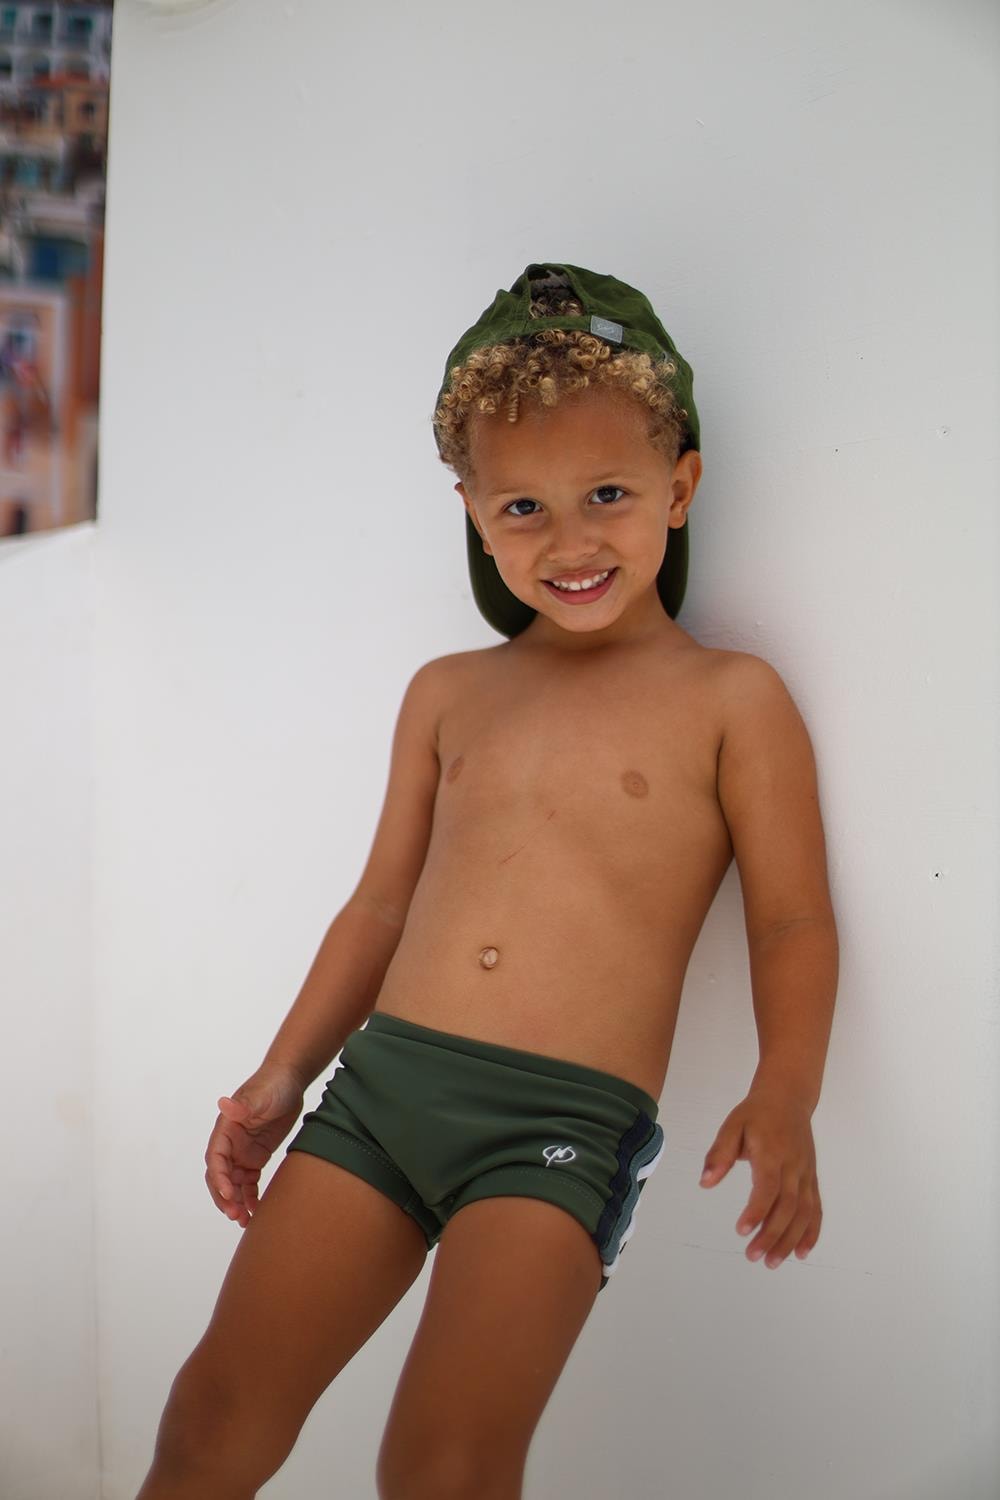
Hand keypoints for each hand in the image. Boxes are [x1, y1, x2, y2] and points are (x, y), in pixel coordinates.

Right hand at [204, 1062, 305, 1227]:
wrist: (290, 1081)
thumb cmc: (273, 1085)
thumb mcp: (260, 1096)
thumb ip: (243, 1105)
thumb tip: (224, 1104)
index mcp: (225, 1130)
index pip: (216, 1159)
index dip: (220, 1179)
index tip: (229, 1194)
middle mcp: (230, 1144)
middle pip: (221, 1177)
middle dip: (225, 1198)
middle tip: (236, 1215)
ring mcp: (242, 1153)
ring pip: (234, 1185)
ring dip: (236, 1203)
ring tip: (245, 1221)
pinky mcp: (256, 1157)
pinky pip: (249, 1183)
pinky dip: (250, 1198)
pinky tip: (256, 1212)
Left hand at [699, 1084, 821, 1267]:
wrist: (788, 1098)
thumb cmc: (756, 1113)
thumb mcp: (732, 1125)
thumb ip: (719, 1154)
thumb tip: (705, 1182)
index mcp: (771, 1153)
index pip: (767, 1188)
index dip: (757, 1211)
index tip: (741, 1231)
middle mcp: (793, 1167)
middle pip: (788, 1207)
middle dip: (772, 1235)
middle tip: (754, 1256)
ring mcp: (806, 1174)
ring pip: (804, 1212)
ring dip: (790, 1240)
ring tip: (773, 1262)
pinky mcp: (811, 1178)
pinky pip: (816, 1208)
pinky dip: (812, 1232)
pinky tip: (801, 1252)